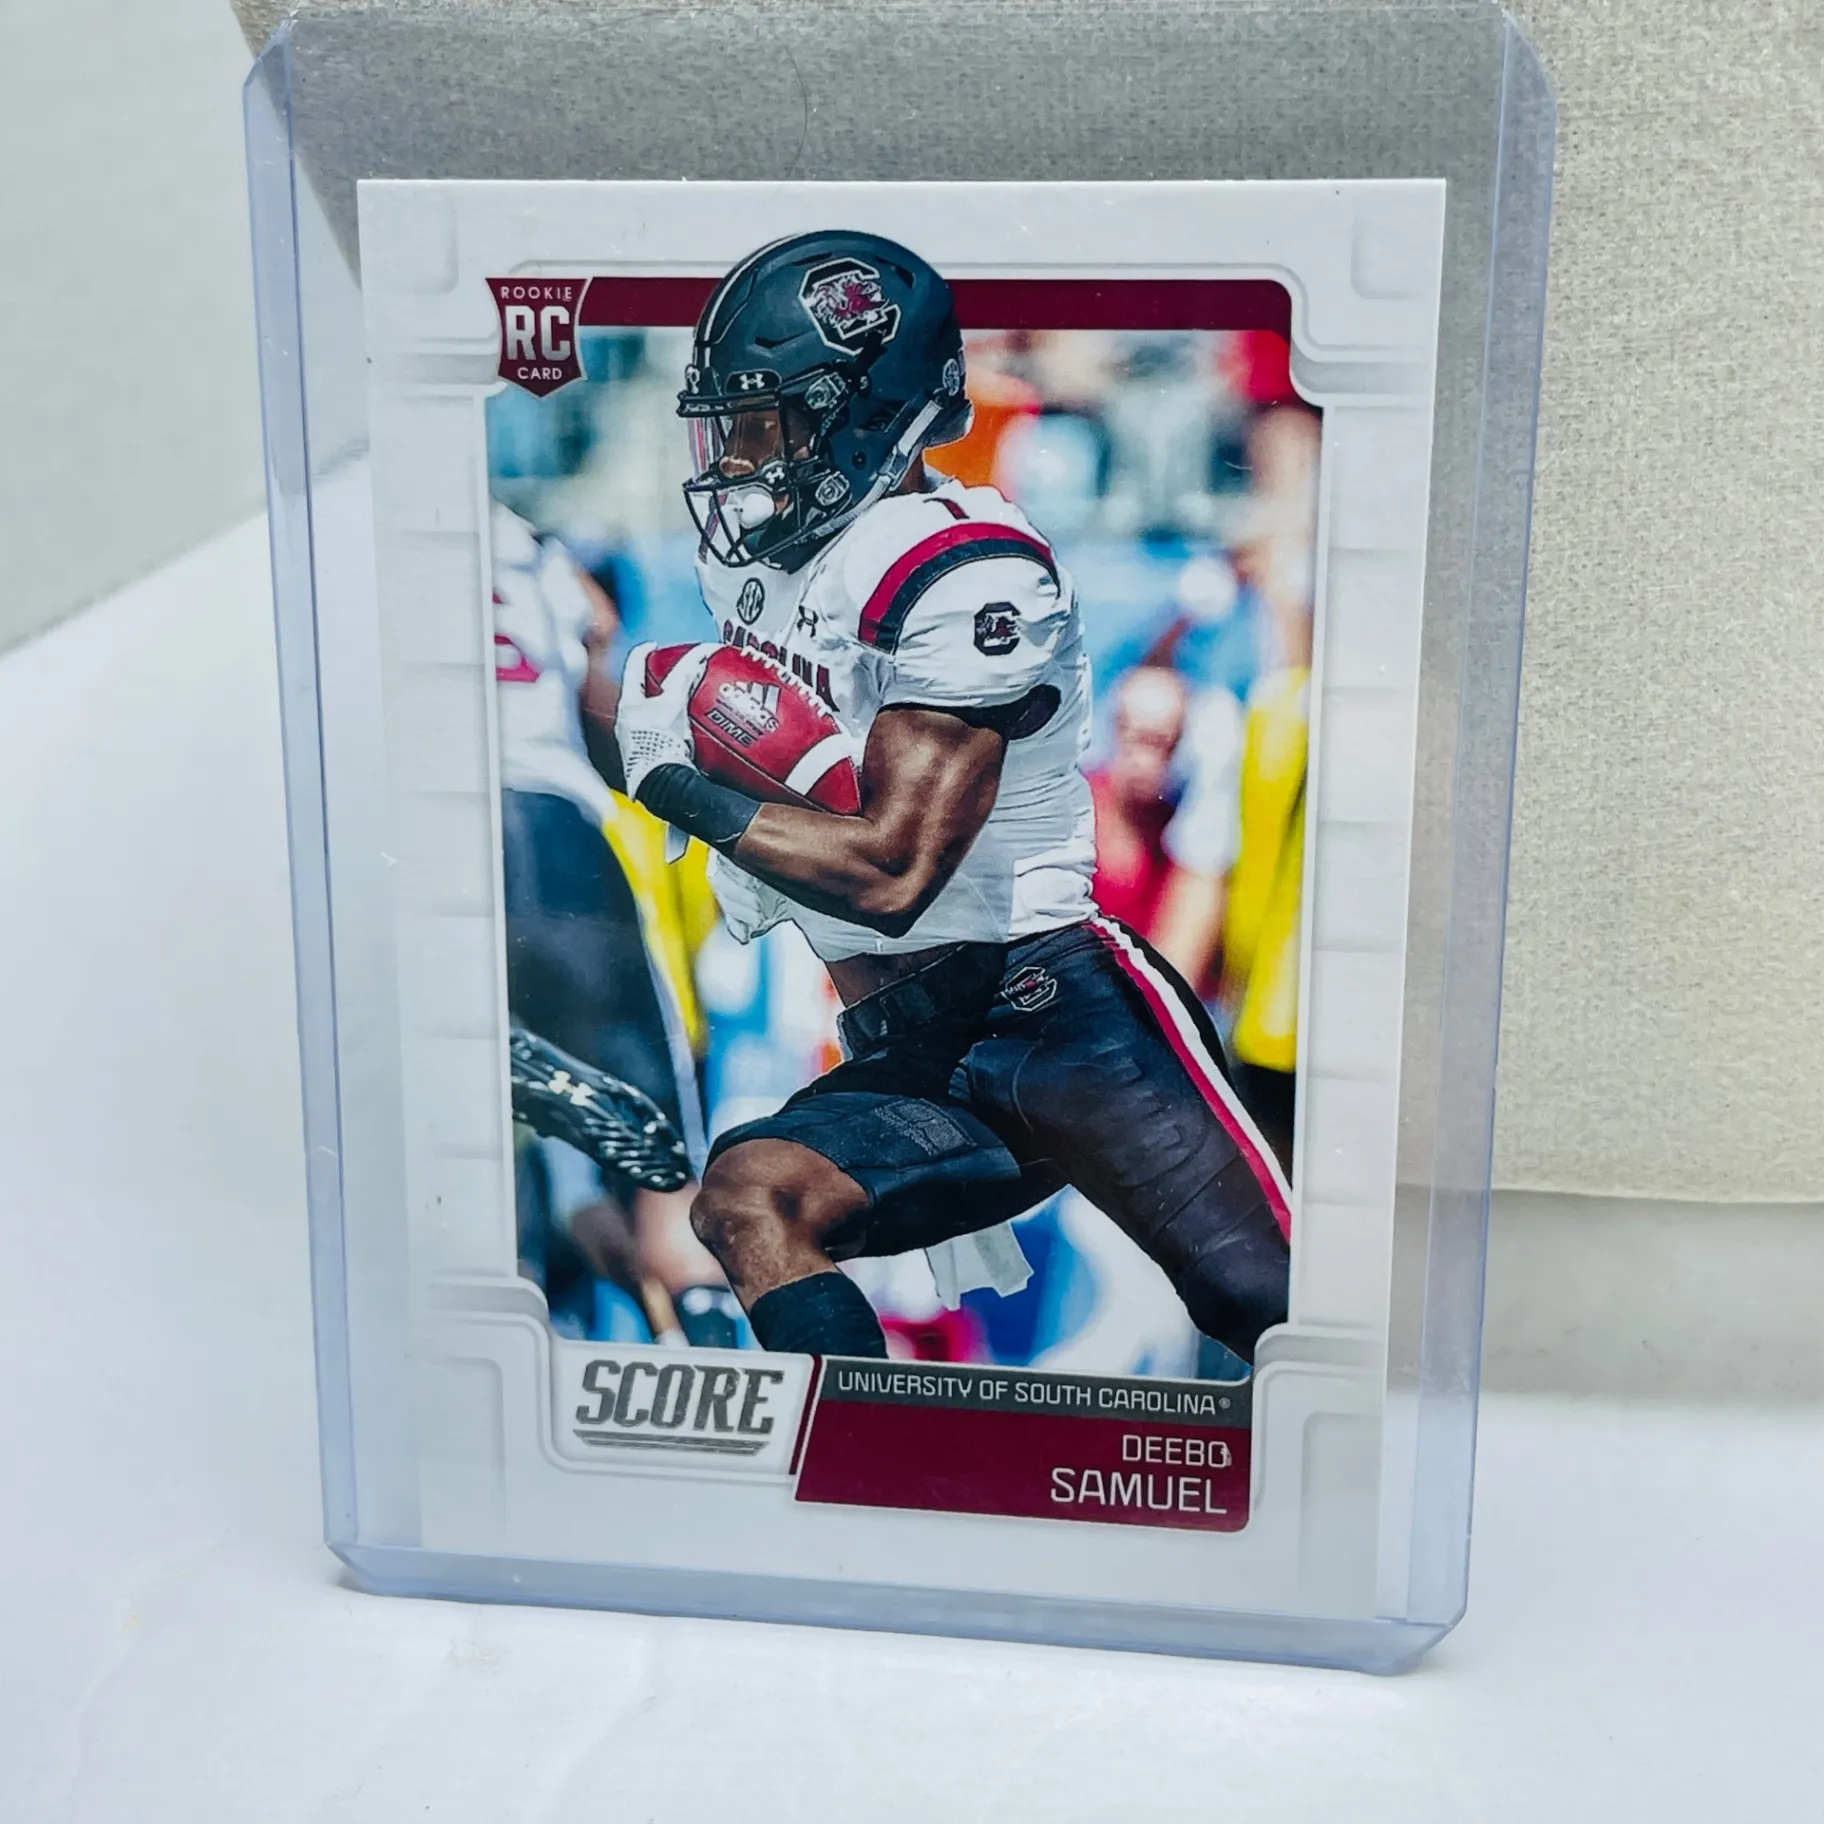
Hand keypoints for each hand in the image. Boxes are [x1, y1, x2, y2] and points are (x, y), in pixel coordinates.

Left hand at [615, 641, 713, 801]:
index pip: (634, 667)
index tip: (655, 646)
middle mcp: (627, 723)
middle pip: (642, 693)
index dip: (645, 652)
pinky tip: (689, 733)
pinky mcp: (650, 758)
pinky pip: (661, 736)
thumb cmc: (660, 745)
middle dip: (658, 683)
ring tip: (686, 704)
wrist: (662, 785)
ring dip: (666, 709)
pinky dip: (674, 730)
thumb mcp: (674, 705)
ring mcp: (636, 742)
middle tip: (674, 676)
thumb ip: (684, 678)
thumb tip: (699, 655)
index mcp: (628, 705)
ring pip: (650, 716)